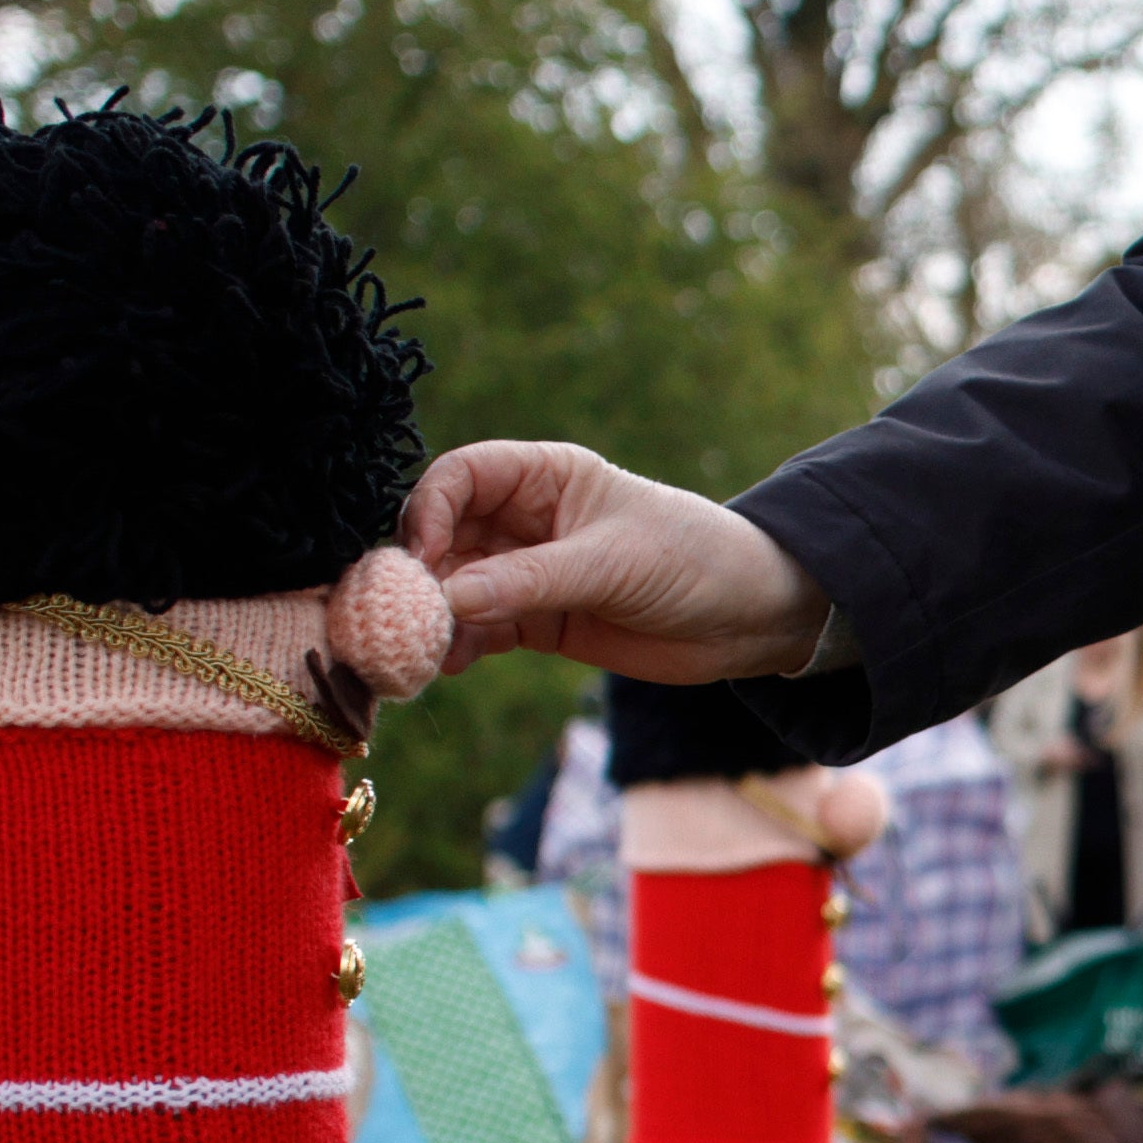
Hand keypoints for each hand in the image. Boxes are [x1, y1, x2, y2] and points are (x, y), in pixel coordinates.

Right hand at [402, 442, 824, 682]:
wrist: (750, 618)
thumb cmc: (694, 559)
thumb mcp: (613, 564)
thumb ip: (530, 581)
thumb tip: (446, 597)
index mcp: (545, 476)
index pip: (461, 476)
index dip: (429, 511)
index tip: (420, 559)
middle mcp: (525, 519)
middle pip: (444, 536)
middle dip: (416, 574)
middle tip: (392, 617)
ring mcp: (528, 572)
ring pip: (455, 589)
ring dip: (430, 618)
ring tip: (411, 652)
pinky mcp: (538, 621)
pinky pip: (479, 629)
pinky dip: (457, 646)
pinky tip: (444, 666)